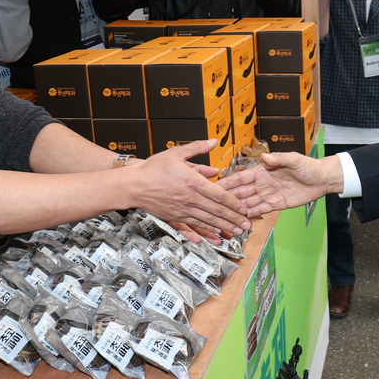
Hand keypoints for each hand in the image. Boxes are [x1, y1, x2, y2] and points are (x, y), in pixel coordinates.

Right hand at [129, 140, 249, 237]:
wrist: (132, 185)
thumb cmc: (153, 169)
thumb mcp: (176, 153)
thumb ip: (197, 148)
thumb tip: (213, 141)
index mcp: (193, 182)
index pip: (220, 195)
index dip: (234, 203)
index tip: (244, 208)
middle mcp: (189, 198)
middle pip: (217, 211)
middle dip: (234, 219)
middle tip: (246, 225)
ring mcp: (182, 210)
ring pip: (207, 221)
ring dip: (223, 227)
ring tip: (235, 232)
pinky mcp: (174, 217)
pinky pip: (193, 226)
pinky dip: (205, 232)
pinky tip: (213, 236)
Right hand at [217, 153, 342, 217]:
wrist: (322, 179)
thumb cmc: (308, 166)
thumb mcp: (294, 160)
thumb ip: (279, 158)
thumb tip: (265, 155)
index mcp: (264, 170)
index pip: (241, 177)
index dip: (228, 182)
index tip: (215, 186)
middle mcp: (263, 183)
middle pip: (242, 192)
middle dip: (228, 198)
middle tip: (214, 205)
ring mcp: (268, 194)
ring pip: (249, 203)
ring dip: (238, 209)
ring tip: (225, 216)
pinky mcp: (276, 204)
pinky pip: (261, 210)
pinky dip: (251, 215)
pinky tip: (241, 220)